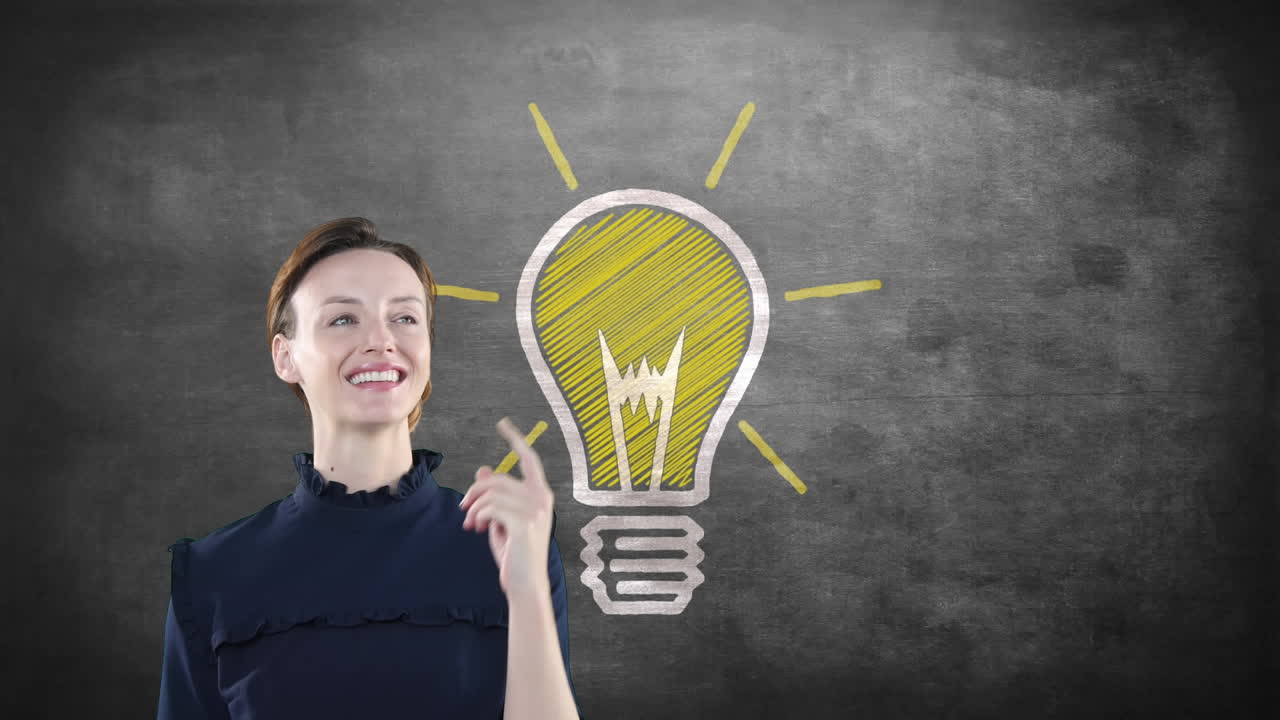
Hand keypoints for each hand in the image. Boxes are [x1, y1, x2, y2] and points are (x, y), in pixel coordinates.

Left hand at [459, 417, 554, 596]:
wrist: (525, 584)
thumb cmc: (515, 554)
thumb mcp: (503, 520)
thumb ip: (496, 496)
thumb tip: (483, 469)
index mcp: (541, 495)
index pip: (529, 460)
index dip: (516, 440)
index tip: (503, 424)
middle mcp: (542, 498)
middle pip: (497, 479)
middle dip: (475, 492)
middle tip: (464, 510)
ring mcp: (534, 510)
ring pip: (490, 493)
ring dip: (474, 508)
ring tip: (472, 525)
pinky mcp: (523, 523)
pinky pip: (489, 507)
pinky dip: (478, 516)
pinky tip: (478, 529)